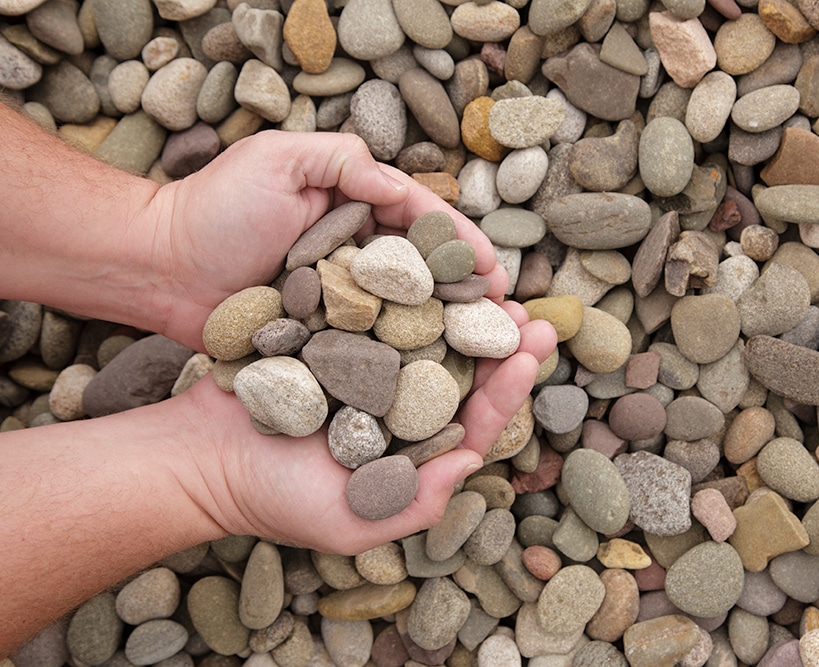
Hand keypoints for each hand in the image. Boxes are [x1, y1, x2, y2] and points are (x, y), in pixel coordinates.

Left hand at [146, 130, 506, 350]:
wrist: (158, 268)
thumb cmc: (213, 208)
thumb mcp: (277, 159)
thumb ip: (342, 162)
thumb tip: (402, 189)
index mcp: (352, 209)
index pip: (419, 225)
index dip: (460, 246)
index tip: (493, 272)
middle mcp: (353, 256)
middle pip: (423, 274)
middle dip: (468, 294)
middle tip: (506, 319)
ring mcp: (338, 300)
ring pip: (404, 315)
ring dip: (448, 332)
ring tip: (485, 354)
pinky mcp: (319, 337)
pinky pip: (368, 348)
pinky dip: (403, 361)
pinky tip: (432, 379)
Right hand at [182, 303, 555, 554]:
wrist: (197, 456)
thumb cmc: (272, 498)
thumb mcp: (348, 522)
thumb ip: (414, 502)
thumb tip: (474, 461)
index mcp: (408, 451)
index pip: (470, 423)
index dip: (506, 391)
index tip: (531, 356)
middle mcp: (394, 408)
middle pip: (459, 372)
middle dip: (498, 343)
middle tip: (531, 315)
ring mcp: (364, 369)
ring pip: (424, 334)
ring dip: (460, 308)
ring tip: (492, 280)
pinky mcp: (331, 336)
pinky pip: (374, 311)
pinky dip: (402, 288)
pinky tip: (427, 263)